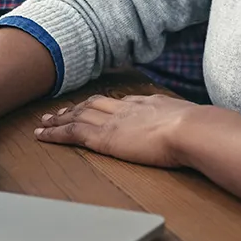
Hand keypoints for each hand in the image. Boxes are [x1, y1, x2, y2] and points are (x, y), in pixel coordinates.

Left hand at [34, 93, 194, 166]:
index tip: (93, 106)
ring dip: (59, 119)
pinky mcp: (104, 138)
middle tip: (59, 111)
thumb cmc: (198, 128)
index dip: (101, 104)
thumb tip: (192, 122)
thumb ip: (184, 119)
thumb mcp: (190, 117)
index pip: (118, 102)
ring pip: (77, 116)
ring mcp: (112, 122)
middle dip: (75, 108)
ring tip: (45, 122)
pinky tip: (43, 135)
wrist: (190, 129)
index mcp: (146, 103)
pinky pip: (72, 133)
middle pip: (93, 105)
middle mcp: (125, 108)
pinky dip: (55, 133)